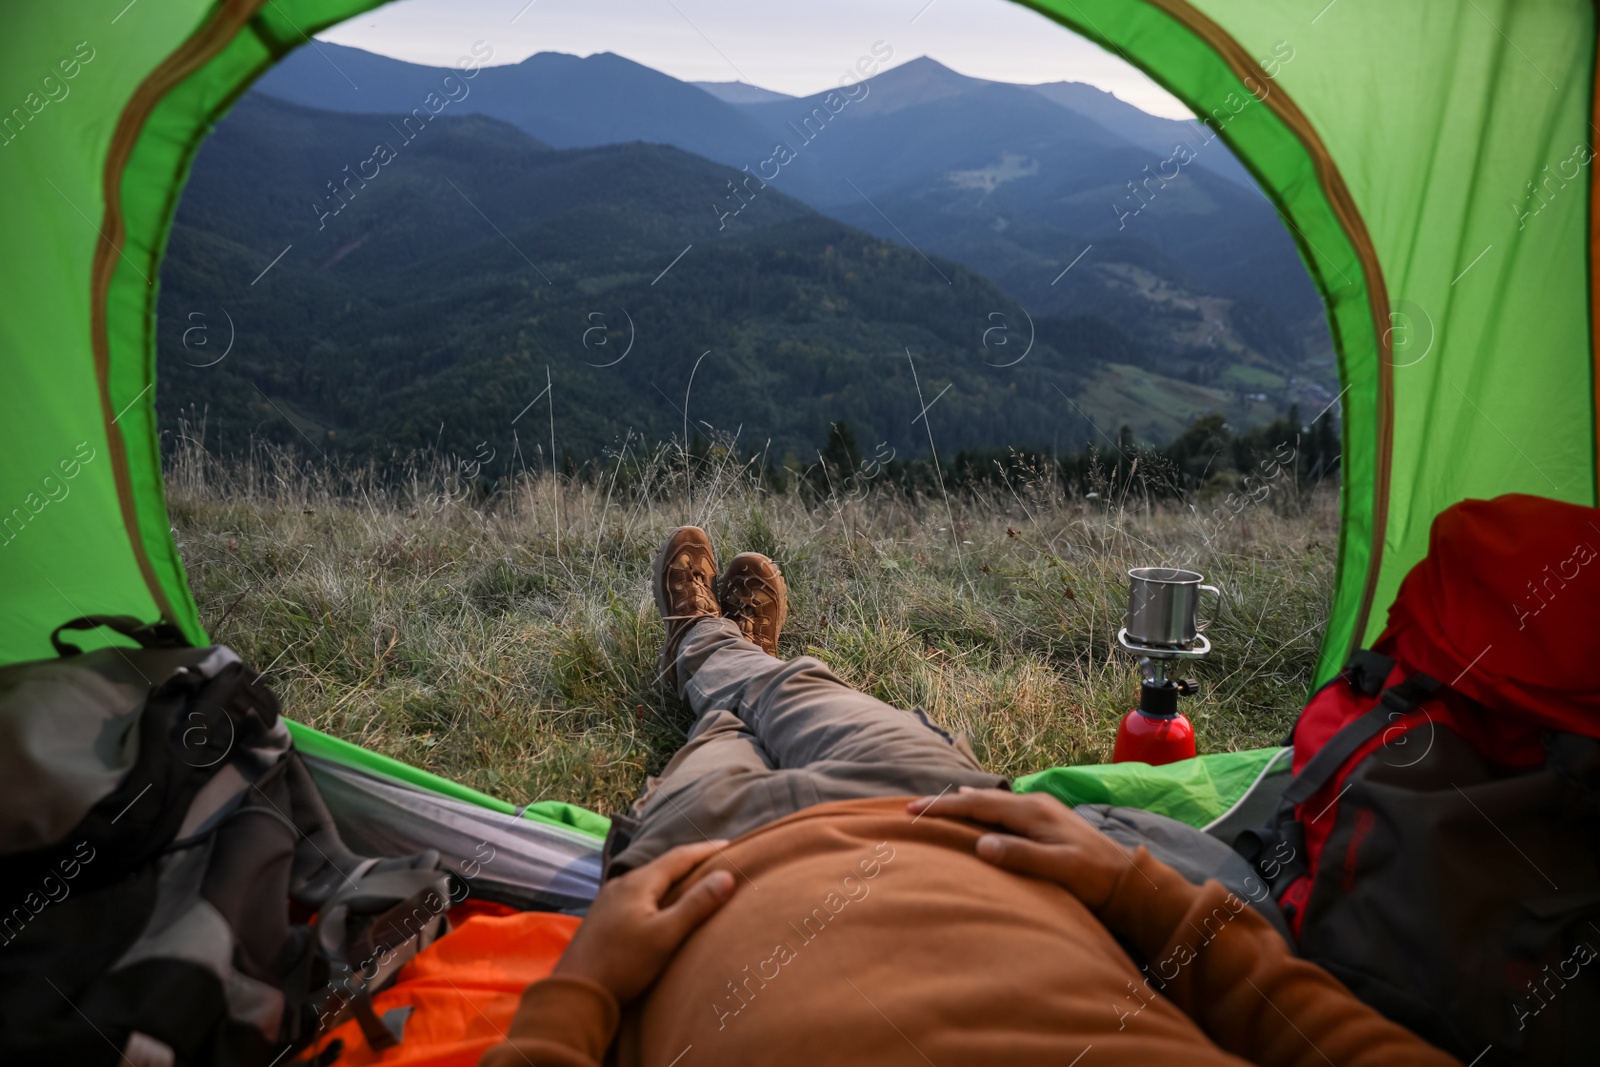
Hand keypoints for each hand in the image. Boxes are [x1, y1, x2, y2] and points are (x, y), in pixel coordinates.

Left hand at [553, 840, 736, 1002]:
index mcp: (638, 883)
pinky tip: (664, 905)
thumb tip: (726, 876)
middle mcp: (621, 884)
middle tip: (720, 861)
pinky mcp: (604, 918)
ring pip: (650, 880)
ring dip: (675, 878)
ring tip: (697, 882)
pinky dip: (660, 893)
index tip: (733, 846)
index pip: (680, 857)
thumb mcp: (665, 936)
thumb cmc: (623, 965)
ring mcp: (609, 900)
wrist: (575, 993)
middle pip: (664, 866)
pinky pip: (639, 894)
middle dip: (692, 862)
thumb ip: (695, 905)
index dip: (707, 850)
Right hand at [906, 787, 1133, 909]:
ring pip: (993, 802)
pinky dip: (983, 810)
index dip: (944, 807)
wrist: (1128, 880)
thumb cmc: (1093, 878)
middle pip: (982, 799)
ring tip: (941, 804)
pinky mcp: (1046, 821)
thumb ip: (1021, 855)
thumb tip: (981, 845)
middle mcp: (1034, 804)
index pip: (978, 805)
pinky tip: (980, 812)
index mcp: (1032, 812)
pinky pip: (1004, 810)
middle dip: (948, 802)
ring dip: (966, 804)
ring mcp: (1041, 810)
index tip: (912, 810)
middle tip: (915, 807)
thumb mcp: (1058, 869)